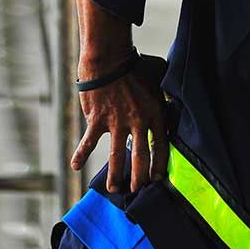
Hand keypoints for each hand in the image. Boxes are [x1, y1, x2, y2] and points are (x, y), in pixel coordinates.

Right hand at [71, 59, 168, 192]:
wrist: (109, 59)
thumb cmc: (136, 64)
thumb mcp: (160, 76)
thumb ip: (166, 90)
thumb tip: (173, 94)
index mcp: (155, 113)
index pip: (161, 146)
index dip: (160, 164)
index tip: (159, 178)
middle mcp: (137, 123)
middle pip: (141, 157)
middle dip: (140, 177)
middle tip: (138, 190)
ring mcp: (116, 124)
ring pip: (116, 156)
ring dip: (116, 175)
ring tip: (114, 189)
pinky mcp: (97, 121)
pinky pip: (89, 142)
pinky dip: (80, 155)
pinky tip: (76, 167)